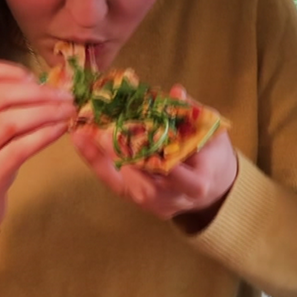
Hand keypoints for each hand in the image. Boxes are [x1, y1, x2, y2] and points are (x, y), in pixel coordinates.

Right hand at [0, 60, 74, 267]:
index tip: (39, 80)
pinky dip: (43, 136)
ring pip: (9, 121)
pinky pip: (18, 150)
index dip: (13, 71)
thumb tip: (47, 88)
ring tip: (70, 112)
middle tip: (67, 97)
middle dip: (40, 93)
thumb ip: (2, 110)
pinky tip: (61, 131)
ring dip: (46, 113)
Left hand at [71, 86, 237, 224]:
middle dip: (118, 157)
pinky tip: (83, 143)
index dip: (154, 156)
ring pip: (123, 186)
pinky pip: (116, 185)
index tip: (136, 136)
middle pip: (142, 184)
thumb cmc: (214, 156)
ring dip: (100, 159)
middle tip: (97, 131)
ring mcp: (154, 204)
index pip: (175, 174)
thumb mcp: (212, 132)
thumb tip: (175, 92)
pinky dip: (98, 163)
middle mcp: (172, 199)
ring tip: (82, 134)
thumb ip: (194, 114)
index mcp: (196, 183)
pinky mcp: (140, 203)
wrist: (214, 187)